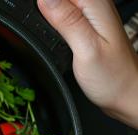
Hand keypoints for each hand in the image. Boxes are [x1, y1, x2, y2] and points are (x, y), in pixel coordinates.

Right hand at [37, 0, 137, 128]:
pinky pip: (63, 12)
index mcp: (95, 5)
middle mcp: (95, 6)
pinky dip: (53, 21)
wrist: (126, 93)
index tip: (40, 19)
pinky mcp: (85, 24)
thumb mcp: (86, 49)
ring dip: (48, 14)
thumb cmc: (113, 76)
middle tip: (51, 36)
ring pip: (59, 3)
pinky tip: (53, 33)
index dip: (44, 3)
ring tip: (53, 38)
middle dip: (45, 8)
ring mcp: (91, 15)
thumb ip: (66, 21)